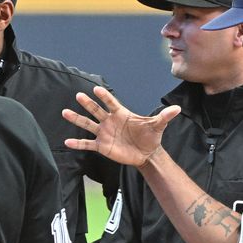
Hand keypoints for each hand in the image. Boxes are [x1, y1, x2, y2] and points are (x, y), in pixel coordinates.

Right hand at [62, 85, 181, 166]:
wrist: (146, 153)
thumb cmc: (151, 137)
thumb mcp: (158, 126)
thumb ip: (164, 117)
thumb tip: (177, 109)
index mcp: (121, 114)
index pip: (111, 103)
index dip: (104, 96)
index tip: (96, 89)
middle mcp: (110, 121)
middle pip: (96, 110)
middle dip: (87, 104)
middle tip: (78, 96)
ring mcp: (104, 133)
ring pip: (88, 124)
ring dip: (76, 119)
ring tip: (65, 112)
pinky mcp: (102, 146)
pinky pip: (87, 144)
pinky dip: (78, 143)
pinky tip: (67, 143)